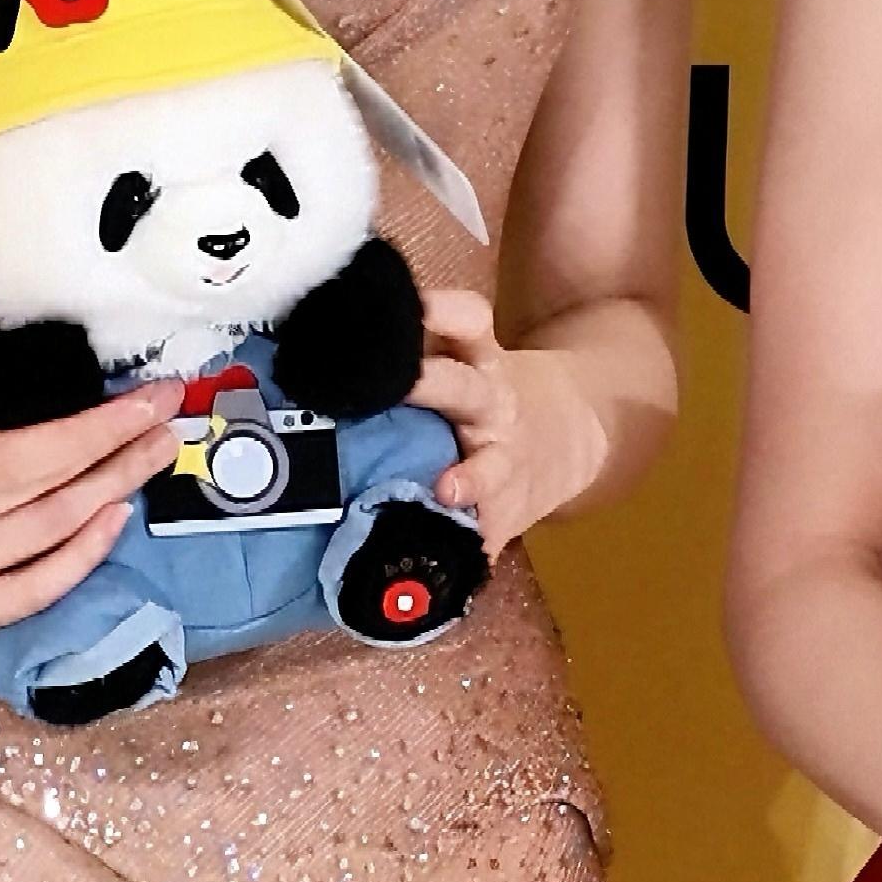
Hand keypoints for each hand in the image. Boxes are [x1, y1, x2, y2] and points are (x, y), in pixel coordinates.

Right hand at [0, 300, 184, 635]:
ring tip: (154, 451)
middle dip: (118, 454)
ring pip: (49, 536)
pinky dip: (84, 556)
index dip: (87, 433)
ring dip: (114, 492)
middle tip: (168, 416)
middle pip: (44, 496)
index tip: (143, 401)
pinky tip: (118, 514)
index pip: (12, 458)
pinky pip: (35, 591)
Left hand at [408, 290, 609, 554]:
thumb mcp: (464, 356)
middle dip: (426, 386)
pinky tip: (442, 576)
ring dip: (469, 480)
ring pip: (488, 467)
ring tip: (446, 491)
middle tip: (388, 386)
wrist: (567, 435)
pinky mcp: (509, 512)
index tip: (406, 305)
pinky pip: (490, 534)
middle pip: (461, 388)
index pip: (465, 321)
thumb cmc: (482, 394)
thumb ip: (410, 350)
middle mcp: (490, 404)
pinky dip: (470, 550)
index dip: (438, 310)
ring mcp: (503, 460)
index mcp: (477, 359)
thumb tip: (315, 342)